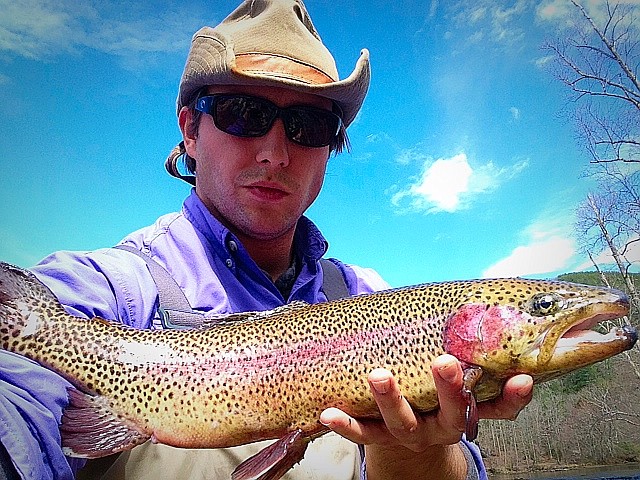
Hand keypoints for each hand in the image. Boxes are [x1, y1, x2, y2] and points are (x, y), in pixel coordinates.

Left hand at [319, 354, 533, 478]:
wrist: (412, 440)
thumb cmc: (436, 397)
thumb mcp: (457, 382)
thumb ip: (468, 353)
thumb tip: (478, 305)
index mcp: (467, 412)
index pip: (498, 408)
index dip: (513, 397)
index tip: (522, 378)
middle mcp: (444, 426)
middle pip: (451, 412)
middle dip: (449, 388)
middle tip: (445, 362)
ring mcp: (413, 435)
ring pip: (404, 424)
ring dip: (391, 400)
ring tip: (379, 375)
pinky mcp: (382, 438)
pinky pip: (364, 434)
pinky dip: (347, 426)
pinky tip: (330, 413)